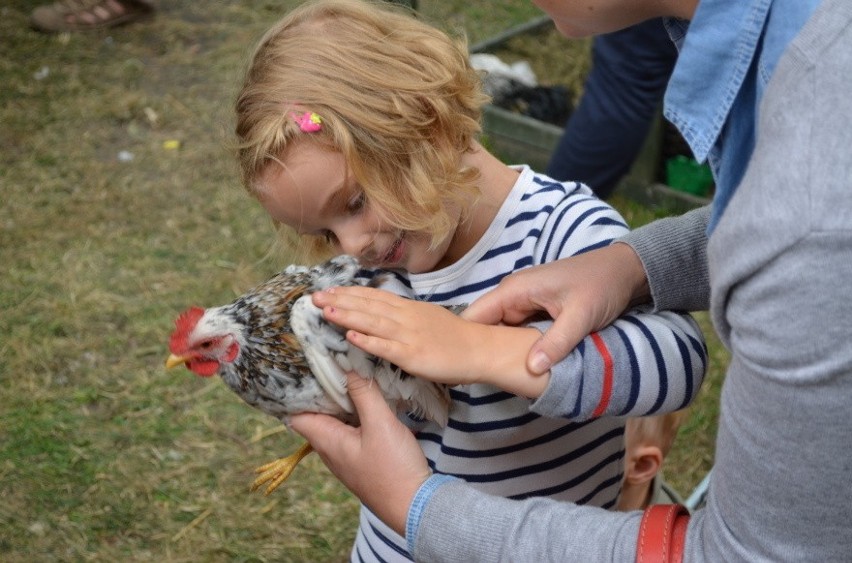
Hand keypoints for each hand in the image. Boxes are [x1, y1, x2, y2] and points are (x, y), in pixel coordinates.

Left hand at [289, 372, 430, 535]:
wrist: (414, 505)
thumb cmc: (393, 468)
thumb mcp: (380, 424)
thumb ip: (363, 394)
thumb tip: (346, 366)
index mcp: (327, 440)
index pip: (296, 414)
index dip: (296, 392)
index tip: (305, 369)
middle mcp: (331, 448)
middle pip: (316, 415)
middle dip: (322, 390)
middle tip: (331, 363)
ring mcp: (346, 454)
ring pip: (335, 421)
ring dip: (341, 400)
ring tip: (350, 374)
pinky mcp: (362, 457)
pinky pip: (351, 429)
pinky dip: (356, 412)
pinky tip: (369, 399)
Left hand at [312, 286, 485, 385]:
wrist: (480, 349)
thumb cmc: (455, 337)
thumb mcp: (427, 318)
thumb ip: (404, 315)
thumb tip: (384, 312)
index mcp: (408, 308)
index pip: (373, 297)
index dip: (349, 293)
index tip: (328, 289)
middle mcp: (405, 317)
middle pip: (368, 306)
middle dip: (340, 300)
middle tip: (314, 296)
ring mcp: (408, 335)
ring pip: (373, 322)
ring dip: (348, 315)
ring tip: (325, 310)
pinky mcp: (413, 355)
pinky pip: (387, 347)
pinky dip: (368, 341)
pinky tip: (351, 336)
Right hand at [461, 243, 649, 373]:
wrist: (625, 270)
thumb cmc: (601, 285)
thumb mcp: (581, 315)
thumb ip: (556, 342)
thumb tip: (530, 369)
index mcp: (514, 291)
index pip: (473, 317)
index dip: (463, 341)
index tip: (461, 369)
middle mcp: (512, 297)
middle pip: (484, 328)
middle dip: (483, 352)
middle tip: (482, 381)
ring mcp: (524, 305)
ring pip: (502, 333)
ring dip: (502, 353)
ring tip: (498, 380)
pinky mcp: (536, 313)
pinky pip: (518, 333)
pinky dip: (517, 349)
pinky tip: (519, 368)